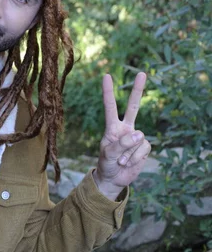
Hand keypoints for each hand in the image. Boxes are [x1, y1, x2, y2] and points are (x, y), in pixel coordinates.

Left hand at [93, 72, 151, 199]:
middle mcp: (125, 128)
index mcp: (112, 127)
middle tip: (141, 73)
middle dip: (137, 90)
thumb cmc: (106, 163)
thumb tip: (139, 134)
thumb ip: (121, 143)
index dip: (108, 92)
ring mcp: (136, 137)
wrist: (114, 178)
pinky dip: (135, 157)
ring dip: (127, 153)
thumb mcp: (107, 154)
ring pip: (137, 139)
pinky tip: (128, 162)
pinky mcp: (144, 147)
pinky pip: (143, 149)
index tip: (106, 76)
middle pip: (133, 107)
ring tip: (120, 161)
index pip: (110, 107)